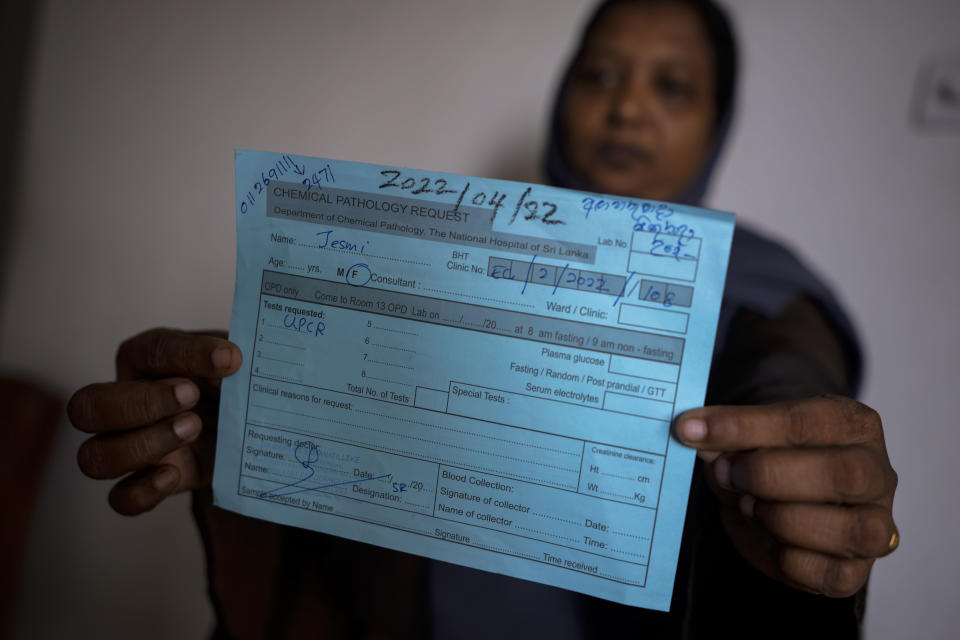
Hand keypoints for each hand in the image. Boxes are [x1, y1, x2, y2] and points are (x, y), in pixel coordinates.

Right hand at [68, 328, 241, 514]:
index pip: (151, 351)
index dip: (189, 354)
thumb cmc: (232, 384)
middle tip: (192, 397)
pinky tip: (175, 474)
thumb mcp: (236, 362)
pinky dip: (143, 491)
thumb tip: (229, 360)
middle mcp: (126, 402)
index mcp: (147, 360)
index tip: (230, 360)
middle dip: (139, 403)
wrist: (248, 427)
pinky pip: (122, 498)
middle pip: (86, 406)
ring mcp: (131, 446)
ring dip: (143, 445)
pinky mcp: (149, 483)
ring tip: (194, 428)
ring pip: (94, 457)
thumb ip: (228, 358)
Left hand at [675, 395, 897, 596]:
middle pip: (844, 475)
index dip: (744, 426)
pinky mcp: (857, 570)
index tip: (692, 430)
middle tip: (729, 474)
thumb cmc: (767, 460)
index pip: (805, 421)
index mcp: (852, 424)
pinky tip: (767, 539)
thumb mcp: (744, 440)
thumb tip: (696, 436)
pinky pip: (833, 575)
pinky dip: (790, 561)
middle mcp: (876, 471)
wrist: (775, 502)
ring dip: (784, 520)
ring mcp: (876, 523)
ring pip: (854, 530)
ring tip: (750, 507)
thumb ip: (726, 439)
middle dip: (770, 475)